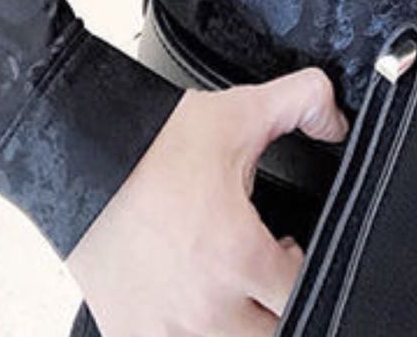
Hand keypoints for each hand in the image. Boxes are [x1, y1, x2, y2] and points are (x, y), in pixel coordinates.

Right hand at [64, 66, 349, 335]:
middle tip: (262, 272)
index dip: (303, 269)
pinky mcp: (130, 335)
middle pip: (271, 334)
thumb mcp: (240, 112)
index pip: (301, 294)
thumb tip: (337, 120)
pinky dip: (191, 330)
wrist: (79, 156)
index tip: (288, 250)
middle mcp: (204, 309)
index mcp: (238, 257)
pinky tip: (187, 296)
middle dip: (275, 304)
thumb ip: (303, 103)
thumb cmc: (154, 143)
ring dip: (237, 322)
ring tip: (226, 283)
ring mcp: (165, 331)